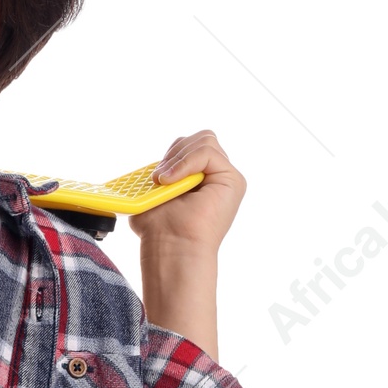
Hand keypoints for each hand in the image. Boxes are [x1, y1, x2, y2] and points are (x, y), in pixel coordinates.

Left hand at [128, 128, 244, 255]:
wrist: (171, 248)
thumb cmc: (160, 230)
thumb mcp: (153, 194)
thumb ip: (161, 174)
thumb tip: (157, 170)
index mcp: (199, 180)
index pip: (188, 146)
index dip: (171, 155)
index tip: (156, 177)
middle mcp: (216, 178)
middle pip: (199, 138)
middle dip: (175, 153)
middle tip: (160, 178)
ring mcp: (226, 178)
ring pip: (205, 140)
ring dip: (179, 158)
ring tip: (166, 182)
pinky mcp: (234, 180)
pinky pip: (207, 151)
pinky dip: (186, 162)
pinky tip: (172, 181)